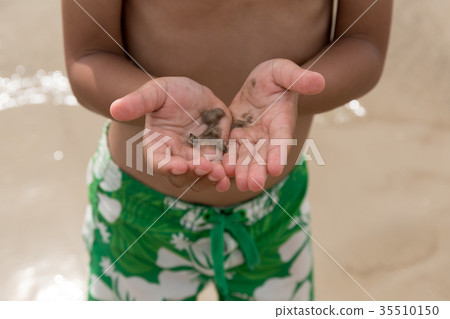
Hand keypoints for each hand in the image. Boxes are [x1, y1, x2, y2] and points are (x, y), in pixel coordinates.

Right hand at [110, 77, 231, 191]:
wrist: (195, 93)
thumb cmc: (170, 92)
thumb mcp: (155, 92)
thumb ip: (138, 102)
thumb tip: (114, 108)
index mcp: (158, 146)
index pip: (159, 162)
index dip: (167, 166)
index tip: (178, 165)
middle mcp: (176, 157)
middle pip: (183, 175)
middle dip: (194, 174)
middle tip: (206, 168)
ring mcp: (197, 158)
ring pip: (202, 178)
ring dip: (210, 179)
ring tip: (221, 175)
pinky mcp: (215, 156)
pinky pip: (219, 170)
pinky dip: (224, 175)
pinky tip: (231, 176)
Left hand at [223, 59, 324, 191]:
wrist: (259, 83)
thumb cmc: (275, 75)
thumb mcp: (284, 71)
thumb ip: (299, 78)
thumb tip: (320, 81)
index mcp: (282, 120)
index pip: (282, 139)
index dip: (278, 153)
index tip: (275, 168)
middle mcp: (267, 134)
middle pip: (264, 155)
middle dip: (258, 170)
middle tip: (252, 184)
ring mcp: (251, 138)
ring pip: (247, 157)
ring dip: (242, 171)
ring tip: (238, 183)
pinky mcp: (236, 137)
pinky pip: (230, 151)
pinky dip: (227, 161)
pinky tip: (220, 170)